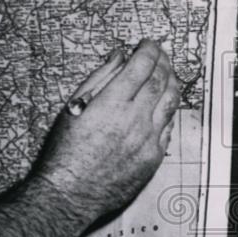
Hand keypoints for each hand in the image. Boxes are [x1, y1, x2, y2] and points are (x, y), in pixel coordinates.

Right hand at [29, 39, 180, 223]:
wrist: (70, 193)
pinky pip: (169, 126)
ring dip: (172, 82)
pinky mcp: (154, 157)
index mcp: (111, 104)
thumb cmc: (64, 152)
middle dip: (164, 61)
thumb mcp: (72, 108)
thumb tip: (118, 56)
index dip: (149, 50)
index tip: (148, 44)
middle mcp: (134, 119)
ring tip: (167, 74)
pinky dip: (169, 109)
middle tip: (160, 54)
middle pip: (161, 80)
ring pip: (171, 101)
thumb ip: (99, 79)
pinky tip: (163, 103)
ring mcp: (148, 139)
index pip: (141, 66)